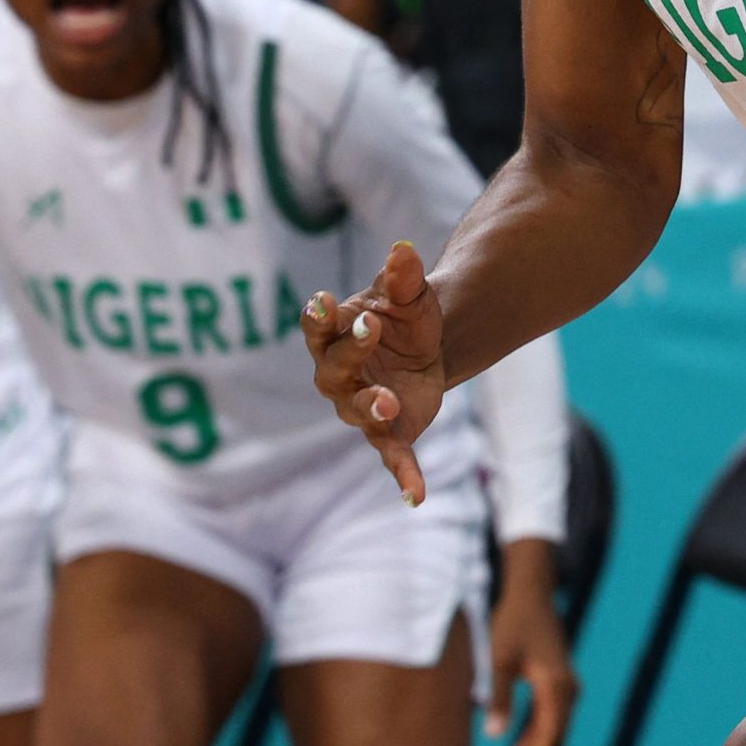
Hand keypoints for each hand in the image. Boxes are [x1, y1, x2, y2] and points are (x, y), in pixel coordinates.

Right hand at [304, 240, 447, 503]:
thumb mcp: (409, 294)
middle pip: (334, 368)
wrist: (428, 347)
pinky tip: (415, 496)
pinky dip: (403, 475)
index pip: (317, 326)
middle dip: (350, 350)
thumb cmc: (403, 316)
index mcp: (333, 335)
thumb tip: (404, 250)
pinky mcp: (389, 434)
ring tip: (389, 401)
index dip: (319, 315)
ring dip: (370, 406)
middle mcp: (338, 375)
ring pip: (357, 411)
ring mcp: (360, 407)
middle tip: (369, 328)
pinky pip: (392, 456)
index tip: (325, 300)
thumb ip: (403, 276)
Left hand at [485, 539, 578, 745]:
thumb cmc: (512, 623)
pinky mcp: (558, 681)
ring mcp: (566, 685)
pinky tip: (517, 743)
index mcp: (556, 687)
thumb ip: (498, 696)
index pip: (548, 736)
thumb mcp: (498, 658)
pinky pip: (551, 716)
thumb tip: (494, 735)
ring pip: (553, 729)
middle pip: (554, 738)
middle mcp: (568, 690)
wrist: (531, 593)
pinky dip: (536, 733)